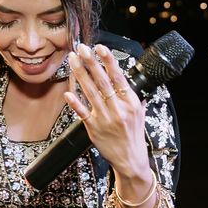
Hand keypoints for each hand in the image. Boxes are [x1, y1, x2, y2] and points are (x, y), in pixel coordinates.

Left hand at [63, 43, 149, 177]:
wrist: (131, 159)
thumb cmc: (134, 135)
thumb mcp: (139, 112)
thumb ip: (132, 95)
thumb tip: (125, 78)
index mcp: (130, 102)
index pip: (118, 77)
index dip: (108, 61)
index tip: (100, 48)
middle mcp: (118, 109)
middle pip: (102, 81)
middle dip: (91, 63)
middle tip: (82, 48)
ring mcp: (105, 119)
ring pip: (91, 93)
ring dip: (80, 75)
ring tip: (73, 61)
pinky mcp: (94, 129)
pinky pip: (83, 113)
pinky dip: (75, 102)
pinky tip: (68, 92)